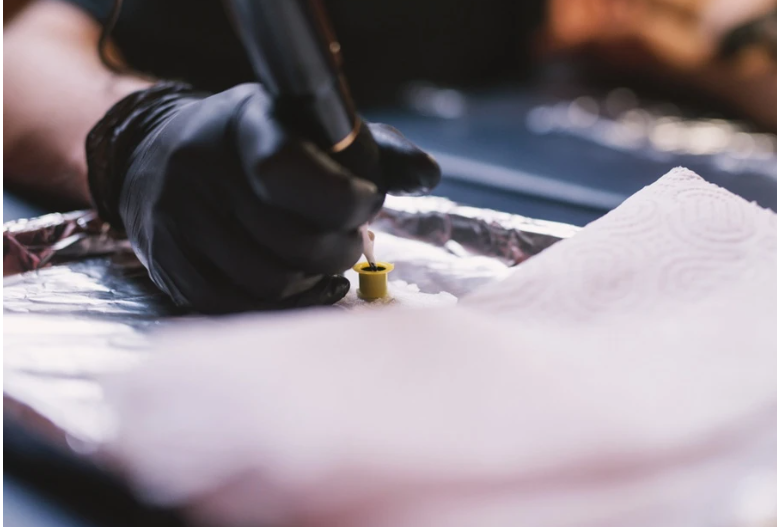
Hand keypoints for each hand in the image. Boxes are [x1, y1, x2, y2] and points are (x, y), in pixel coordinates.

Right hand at [86, 82, 439, 312]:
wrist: (159, 153)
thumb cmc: (256, 142)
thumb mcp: (309, 125)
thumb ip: (373, 149)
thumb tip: (429, 176)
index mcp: (243, 126)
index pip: (291, 175)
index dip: (344, 201)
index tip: (368, 202)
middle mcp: (200, 171)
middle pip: (291, 243)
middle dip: (340, 248)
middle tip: (349, 238)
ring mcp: (177, 223)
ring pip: (270, 283)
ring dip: (313, 280)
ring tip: (323, 259)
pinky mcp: (169, 266)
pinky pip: (239, 307)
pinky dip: (286, 305)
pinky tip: (304, 285)